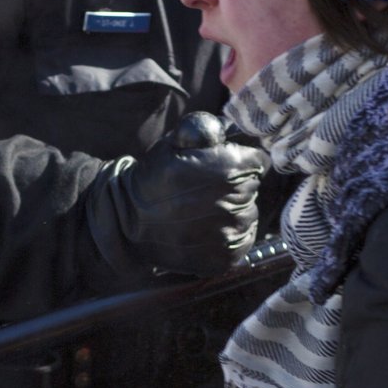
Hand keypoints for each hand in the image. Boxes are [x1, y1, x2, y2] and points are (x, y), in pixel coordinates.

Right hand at [85, 112, 267, 278]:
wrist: (129, 223)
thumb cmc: (152, 180)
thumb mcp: (174, 143)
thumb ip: (205, 130)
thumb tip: (229, 130)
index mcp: (229, 169)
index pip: (258, 161)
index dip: (240, 160)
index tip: (221, 166)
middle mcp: (235, 202)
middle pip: (253, 188)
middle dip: (235, 185)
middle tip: (205, 190)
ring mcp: (231, 233)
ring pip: (249, 215)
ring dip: (233, 211)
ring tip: (203, 211)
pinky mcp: (226, 257)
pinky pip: (243, 240)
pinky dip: (230, 235)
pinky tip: (207, 230)